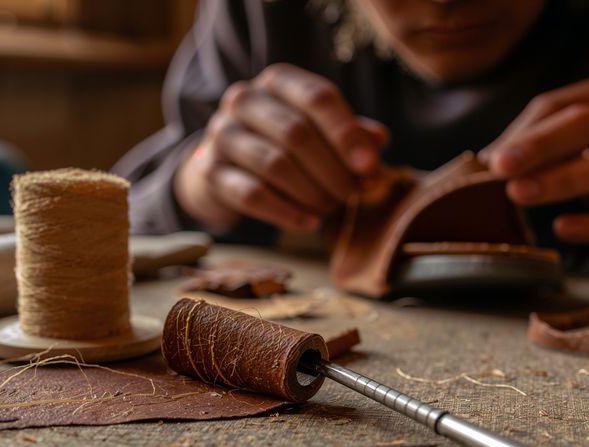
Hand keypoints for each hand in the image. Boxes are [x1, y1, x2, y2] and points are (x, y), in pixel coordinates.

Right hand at [174, 64, 388, 232]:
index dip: (347, 133)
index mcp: (278, 81)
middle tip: (352, 194)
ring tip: (331, 207)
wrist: (225, 166)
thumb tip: (379, 140)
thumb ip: (350, 133)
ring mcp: (222, 133)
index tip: (369, 166)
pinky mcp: (210, 170)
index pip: (318, 98)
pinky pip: (252, 195)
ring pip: (275, 164)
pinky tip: (309, 223)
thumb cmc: (282, 144)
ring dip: (311, 192)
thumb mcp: (318, 130)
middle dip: (332, 170)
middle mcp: (245, 99)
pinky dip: (286, 213)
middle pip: (297, 133)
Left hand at [481, 79, 588, 243]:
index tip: (491, 159)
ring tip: (520, 194)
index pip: (559, 106)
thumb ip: (530, 147)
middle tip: (501, 168)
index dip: (524, 131)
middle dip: (541, 145)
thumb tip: (484, 162)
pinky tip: (562, 228)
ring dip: (564, 178)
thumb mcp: (565, 147)